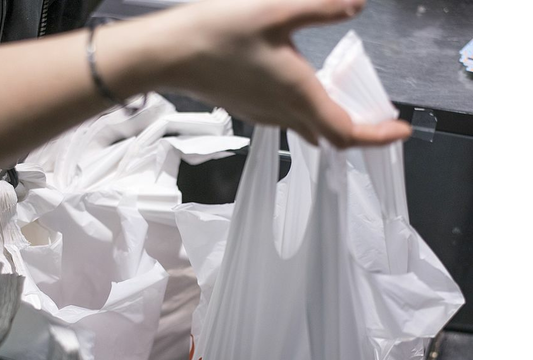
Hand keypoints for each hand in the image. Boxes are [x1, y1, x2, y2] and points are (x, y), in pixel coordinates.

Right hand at [161, 0, 410, 147]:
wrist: (169, 54)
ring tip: (345, 96)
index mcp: (299, 94)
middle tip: (379, 111)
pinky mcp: (248, 108)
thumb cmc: (219, 33)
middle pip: (331, 135)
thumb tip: (357, 3)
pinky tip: (304, 86)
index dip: (379, 136)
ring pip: (309, 128)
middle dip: (361, 128)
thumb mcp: (276, 11)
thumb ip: (322, 7)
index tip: (401, 128)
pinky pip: (288, 119)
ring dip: (332, 118)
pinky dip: (308, 111)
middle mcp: (284, 113)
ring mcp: (263, 115)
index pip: (348, 132)